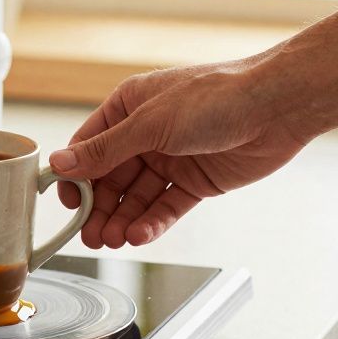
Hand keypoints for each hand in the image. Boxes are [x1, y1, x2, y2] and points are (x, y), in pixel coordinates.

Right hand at [50, 58, 311, 248]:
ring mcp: (172, 159)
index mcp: (129, 107)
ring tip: (112, 241)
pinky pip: (166, 206)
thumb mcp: (150, 124)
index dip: (75, 176)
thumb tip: (60, 163)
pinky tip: (139, 235)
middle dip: (99, 208)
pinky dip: (152, 222)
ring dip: (122, 220)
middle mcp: (147, 134)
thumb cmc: (216, 97)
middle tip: (89, 235)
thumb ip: (104, 150)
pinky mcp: (196, 182)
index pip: (89, 147)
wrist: (276, 107)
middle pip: (111, 178)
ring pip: (137, 198)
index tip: (67, 203)